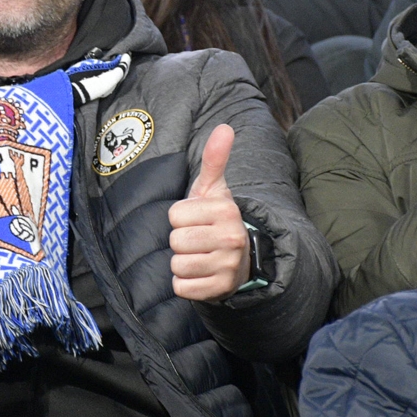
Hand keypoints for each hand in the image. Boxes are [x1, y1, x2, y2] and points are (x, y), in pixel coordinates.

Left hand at [168, 124, 250, 301]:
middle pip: (175, 241)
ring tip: (199, 256)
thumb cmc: (217, 219)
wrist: (241, 259)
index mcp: (226, 211)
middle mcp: (232, 238)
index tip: (196, 219)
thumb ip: (215, 159)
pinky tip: (200, 274)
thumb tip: (225, 127)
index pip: (174, 215)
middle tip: (197, 239)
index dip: (179, 217)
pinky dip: (185, 284)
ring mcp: (228, 266)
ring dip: (182, 262)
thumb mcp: (215, 189)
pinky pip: (181, 287)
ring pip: (178, 265)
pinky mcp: (220, 290)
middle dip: (180, 241)